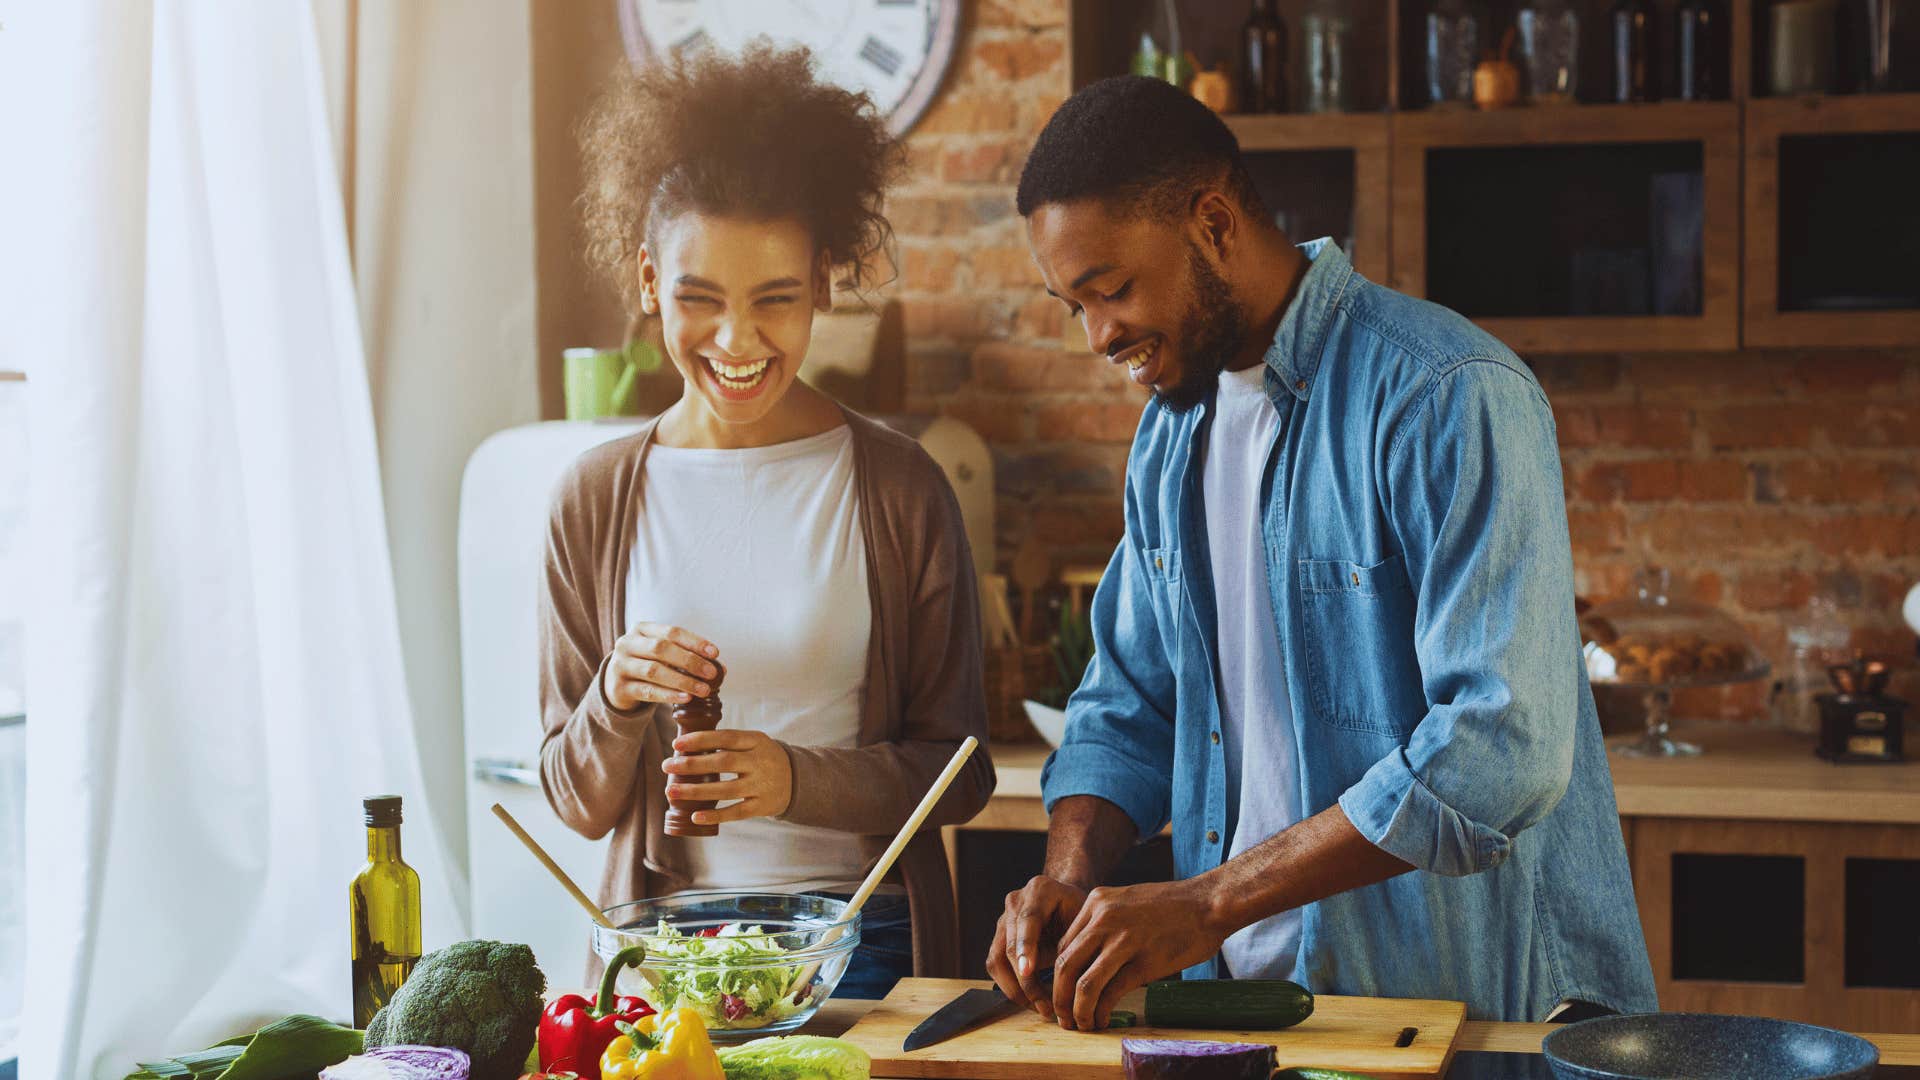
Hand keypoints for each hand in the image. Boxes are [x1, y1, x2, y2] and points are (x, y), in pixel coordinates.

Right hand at [603, 622, 719, 712]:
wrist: (615, 684)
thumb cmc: (647, 664)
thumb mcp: (661, 654)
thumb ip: (686, 656)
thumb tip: (721, 667)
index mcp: (641, 629)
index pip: (671, 632)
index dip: (694, 642)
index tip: (715, 653)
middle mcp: (627, 644)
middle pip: (661, 649)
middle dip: (690, 661)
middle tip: (712, 673)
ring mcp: (620, 666)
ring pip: (654, 671)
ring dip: (682, 680)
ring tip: (703, 690)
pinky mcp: (619, 688)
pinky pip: (647, 691)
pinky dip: (668, 695)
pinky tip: (685, 698)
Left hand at [661, 728, 793, 824]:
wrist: (797, 780)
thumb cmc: (763, 758)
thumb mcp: (754, 742)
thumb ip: (728, 742)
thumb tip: (686, 745)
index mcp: (756, 741)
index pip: (725, 738)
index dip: (700, 740)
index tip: (676, 744)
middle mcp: (760, 762)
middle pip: (722, 762)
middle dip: (691, 765)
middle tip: (667, 766)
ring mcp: (761, 785)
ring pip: (725, 789)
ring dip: (695, 791)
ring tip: (671, 792)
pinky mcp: (762, 806)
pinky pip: (735, 812)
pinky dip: (715, 815)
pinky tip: (695, 815)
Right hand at [985, 876, 1088, 1022]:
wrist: (1068, 902)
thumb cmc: (1081, 913)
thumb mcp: (1084, 921)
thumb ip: (1074, 945)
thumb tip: (1075, 983)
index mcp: (1040, 891)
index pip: (1028, 920)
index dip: (1026, 947)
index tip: (1029, 972)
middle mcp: (1016, 902)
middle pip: (1009, 944)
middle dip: (1024, 980)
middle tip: (1044, 1006)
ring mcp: (1003, 919)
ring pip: (996, 959)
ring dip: (1015, 988)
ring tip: (1039, 1007)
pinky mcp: (998, 937)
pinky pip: (996, 966)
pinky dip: (1010, 986)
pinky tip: (1030, 999)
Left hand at [1050, 878, 1230, 1030]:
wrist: (1209, 903)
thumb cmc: (1173, 905)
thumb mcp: (1128, 901)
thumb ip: (1106, 923)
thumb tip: (1090, 957)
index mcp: (1096, 902)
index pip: (1062, 946)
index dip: (1058, 976)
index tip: (1063, 993)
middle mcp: (1103, 919)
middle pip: (1064, 966)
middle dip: (1059, 997)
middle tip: (1063, 1017)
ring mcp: (1123, 941)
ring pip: (1083, 983)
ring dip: (1077, 1011)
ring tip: (1082, 1024)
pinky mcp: (1144, 962)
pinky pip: (1111, 993)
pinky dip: (1101, 1012)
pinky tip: (1103, 1020)